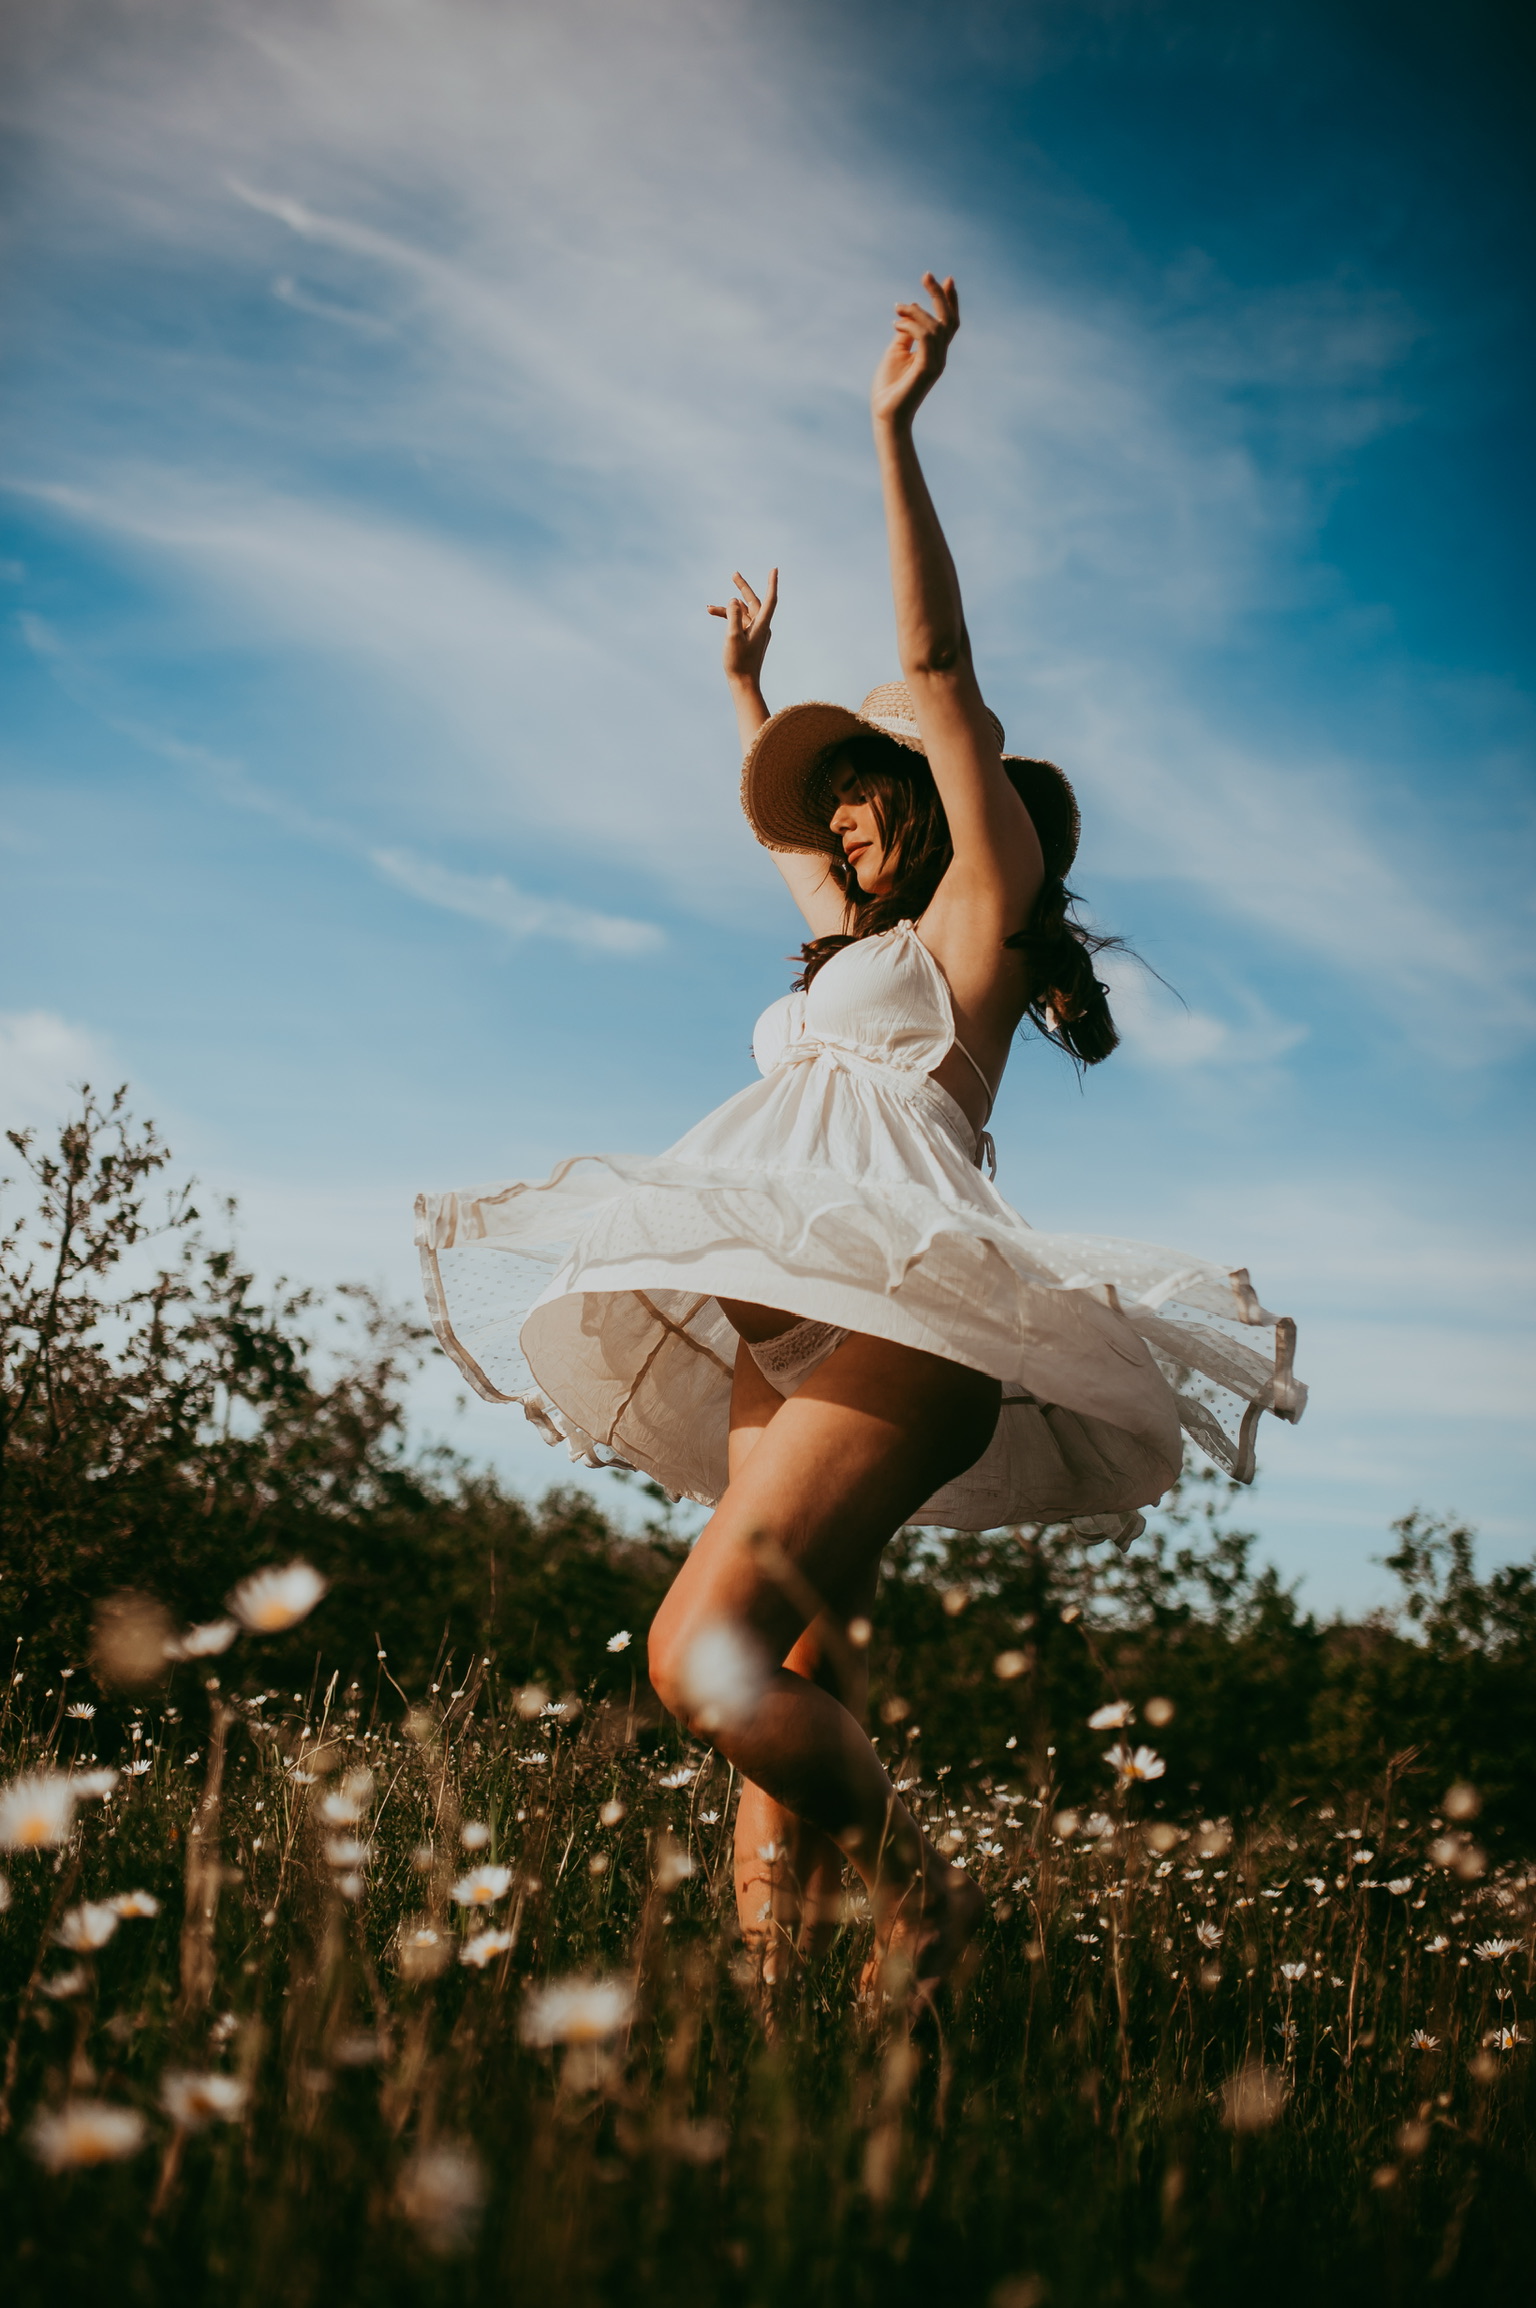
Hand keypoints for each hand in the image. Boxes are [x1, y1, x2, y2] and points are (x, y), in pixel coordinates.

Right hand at [707, 568, 777, 685]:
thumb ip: (733, 616)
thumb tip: (733, 600)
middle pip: (754, 602)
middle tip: (734, 574)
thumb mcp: (732, 637)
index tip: (774, 569)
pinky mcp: (750, 639)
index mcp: (762, 625)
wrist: (744, 684)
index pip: (770, 599)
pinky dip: (729, 618)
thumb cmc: (738, 663)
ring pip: (742, 613)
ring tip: (708, 608)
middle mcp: (762, 627)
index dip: (772, 583)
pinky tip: (714, 616)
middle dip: (743, 588)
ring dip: (727, 609)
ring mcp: (756, 633)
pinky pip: (740, 623)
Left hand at [871, 273, 958, 428]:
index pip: (948, 323)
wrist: (886, 413)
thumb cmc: (889, 386)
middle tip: (926, 275)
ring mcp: (935, 363)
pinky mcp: (927, 369)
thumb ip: (905, 334)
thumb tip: (907, 315)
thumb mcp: (896, 352)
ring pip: (936, 327)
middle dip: (939, 295)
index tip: (946, 279)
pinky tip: (896, 325)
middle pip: (948, 320)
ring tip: (897, 309)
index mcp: (934, 352)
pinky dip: (911, 326)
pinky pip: (926, 339)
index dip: (950, 300)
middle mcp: (939, 356)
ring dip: (916, 312)